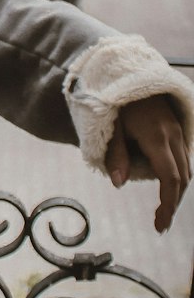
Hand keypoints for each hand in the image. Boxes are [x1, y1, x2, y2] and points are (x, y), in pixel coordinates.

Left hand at [107, 95, 190, 232]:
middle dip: (173, 203)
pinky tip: (168, 185)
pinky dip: (179, 176)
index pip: (170, 178)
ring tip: (164, 210)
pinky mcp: (178, 128)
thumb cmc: (117, 101)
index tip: (159, 224)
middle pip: (182, 177)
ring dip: (178, 191)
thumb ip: (115, 154)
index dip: (168, 204)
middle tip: (160, 224)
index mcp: (156, 136)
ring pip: (187, 168)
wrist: (129, 73)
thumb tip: (118, 183)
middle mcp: (173, 135)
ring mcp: (178, 131)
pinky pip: (185, 157)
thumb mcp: (111, 127)